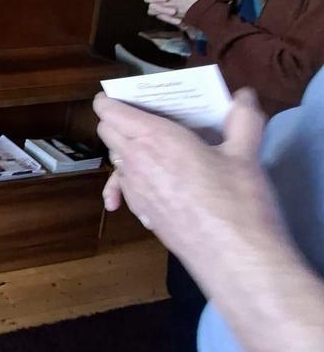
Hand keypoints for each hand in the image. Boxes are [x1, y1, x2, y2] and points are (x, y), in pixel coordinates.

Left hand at [93, 88, 283, 280]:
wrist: (234, 257)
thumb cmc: (237, 200)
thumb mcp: (245, 153)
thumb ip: (243, 119)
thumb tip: (243, 97)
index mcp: (154, 137)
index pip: (110, 110)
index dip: (110, 98)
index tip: (123, 94)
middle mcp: (135, 162)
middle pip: (107, 131)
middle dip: (118, 119)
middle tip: (146, 115)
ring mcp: (135, 190)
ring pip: (115, 160)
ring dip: (126, 149)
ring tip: (154, 145)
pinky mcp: (143, 213)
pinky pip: (125, 188)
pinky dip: (132, 180)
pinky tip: (152, 183)